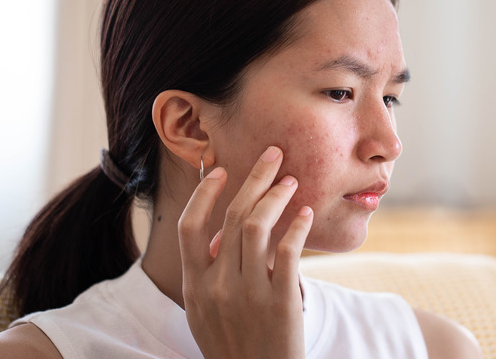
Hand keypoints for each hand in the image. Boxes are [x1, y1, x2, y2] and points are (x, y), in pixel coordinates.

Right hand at [178, 146, 313, 358]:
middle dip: (254, 178)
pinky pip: (288, 251)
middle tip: (273, 155)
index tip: (220, 169)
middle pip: (233, 217)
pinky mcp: (279, 302)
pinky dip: (297, 227)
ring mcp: (248, 293)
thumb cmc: (232, 344)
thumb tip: (220, 233)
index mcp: (195, 285)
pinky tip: (306, 213)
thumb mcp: (205, 312)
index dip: (204, 193)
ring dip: (276, 196)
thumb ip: (208, 273)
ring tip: (291, 181)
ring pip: (258, 226)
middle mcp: (217, 285)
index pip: (190, 226)